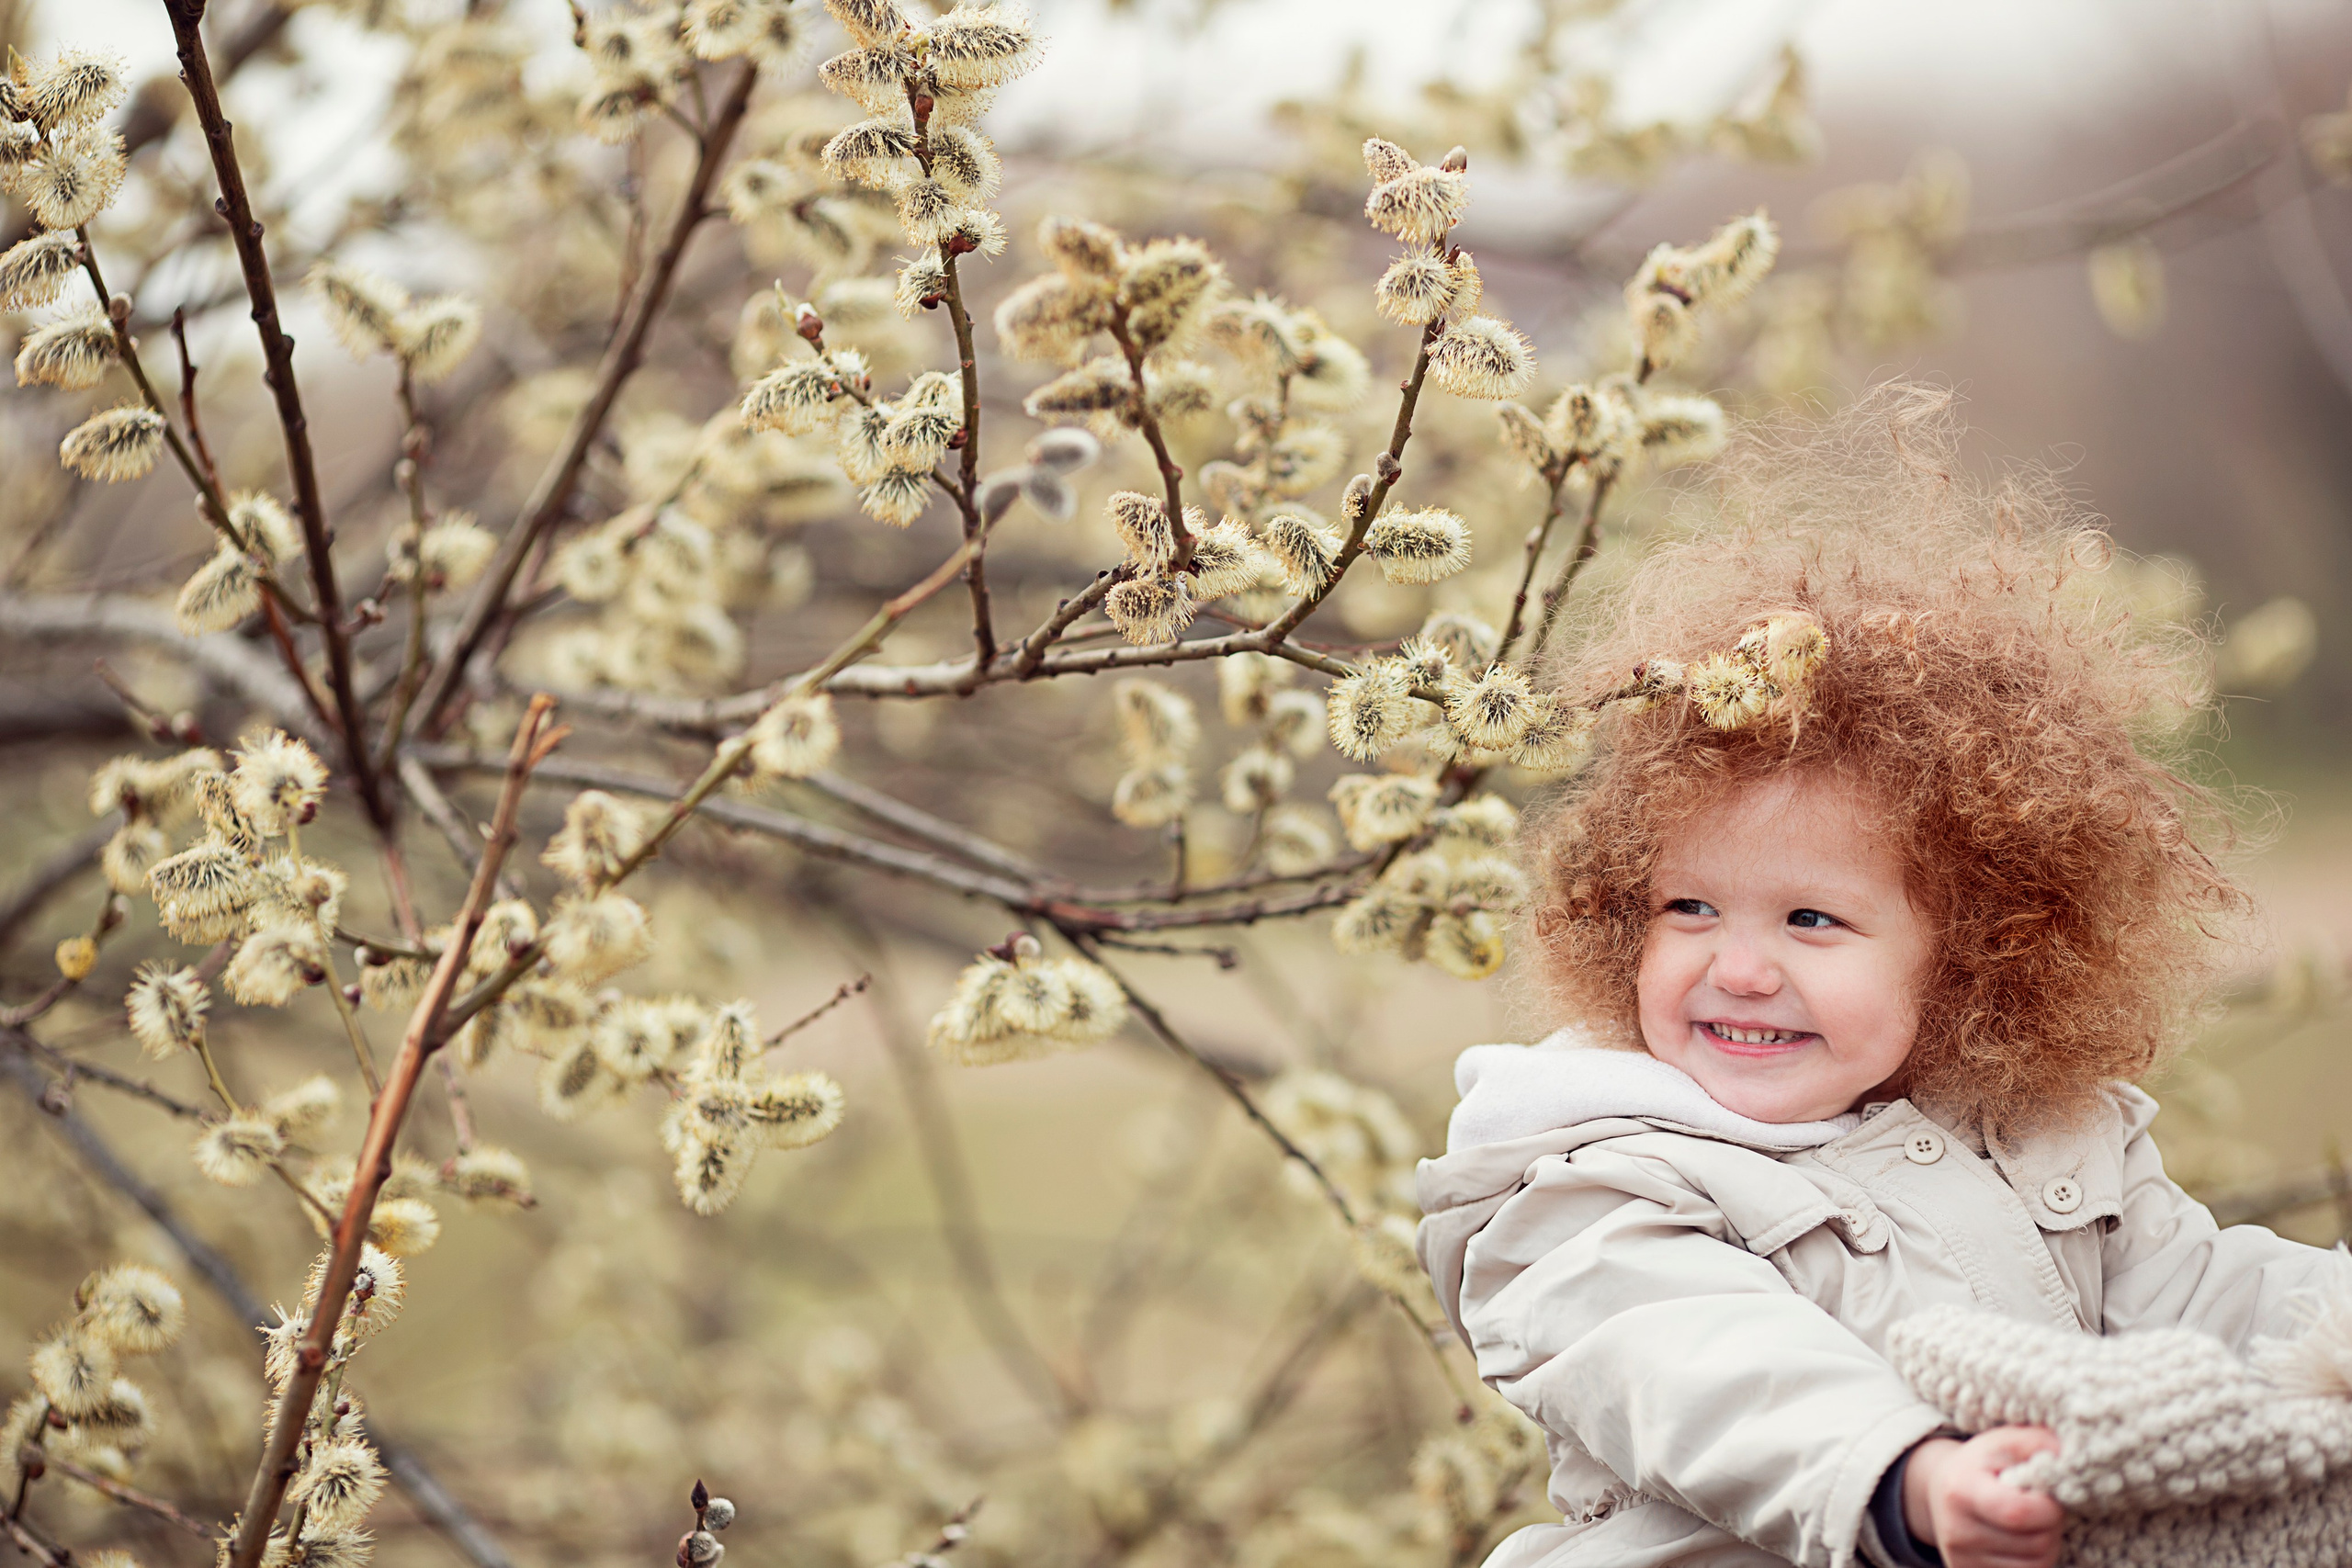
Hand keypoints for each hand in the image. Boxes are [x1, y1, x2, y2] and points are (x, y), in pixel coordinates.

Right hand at [1901, 1427, 2064, 1567]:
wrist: (1941, 1490)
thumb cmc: (1982, 1464)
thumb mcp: (2006, 1441)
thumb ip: (2040, 1443)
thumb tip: (2072, 1461)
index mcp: (1961, 1490)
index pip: (2019, 1513)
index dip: (2048, 1507)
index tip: (2047, 1493)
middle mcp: (1956, 1531)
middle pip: (2036, 1544)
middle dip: (2052, 1525)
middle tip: (2041, 1505)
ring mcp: (1962, 1559)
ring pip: (2037, 1566)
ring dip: (2047, 1544)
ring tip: (2032, 1523)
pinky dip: (2034, 1561)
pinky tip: (2022, 1541)